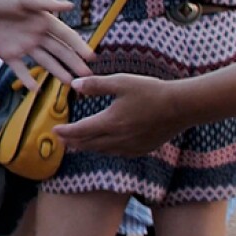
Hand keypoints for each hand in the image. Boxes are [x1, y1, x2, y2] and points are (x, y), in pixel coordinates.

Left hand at [0, 0, 93, 84]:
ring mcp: (23, 46)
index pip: (65, 36)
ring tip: (70, 83)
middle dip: (73, 62)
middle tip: (87, 75)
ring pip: (45, 62)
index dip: (78, 46)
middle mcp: (36, 35)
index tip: (91, 57)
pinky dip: (27, 79)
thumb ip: (45, 4)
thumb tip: (71, 5)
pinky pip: (20, 70)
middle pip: (59, 51)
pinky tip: (36, 89)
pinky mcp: (8, 55)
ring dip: (57, 72)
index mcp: (43, 21)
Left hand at [53, 73, 186, 154]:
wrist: (181, 107)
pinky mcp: (142, 149)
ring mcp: (131, 146)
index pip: (81, 130)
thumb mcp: (121, 82)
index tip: (54, 131)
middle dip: (73, 142)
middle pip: (89, 143)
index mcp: (110, 122)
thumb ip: (96, 85)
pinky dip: (107, 150)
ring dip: (88, 148)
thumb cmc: (151, 91)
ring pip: (103, 150)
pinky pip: (118, 153)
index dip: (66, 132)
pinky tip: (106, 146)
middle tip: (61, 141)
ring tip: (78, 145)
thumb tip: (74, 85)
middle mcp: (118, 138)